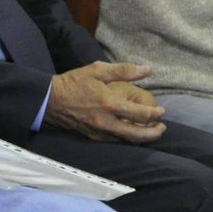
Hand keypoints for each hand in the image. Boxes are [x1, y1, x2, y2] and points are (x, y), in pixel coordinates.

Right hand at [47, 61, 165, 143]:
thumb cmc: (74, 82)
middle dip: (154, 133)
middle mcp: (107, 122)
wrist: (50, 100)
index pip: (142, 115)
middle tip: (162, 128)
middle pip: (138, 135)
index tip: (162, 111)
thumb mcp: (98, 70)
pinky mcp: (93, 138)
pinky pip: (116, 141)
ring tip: (150, 131)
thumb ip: (124, 70)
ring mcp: (100, 132)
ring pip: (127, 141)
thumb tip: (147, 69)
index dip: (156, 114)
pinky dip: (127, 138)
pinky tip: (131, 131)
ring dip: (142, 138)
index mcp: (110, 103)